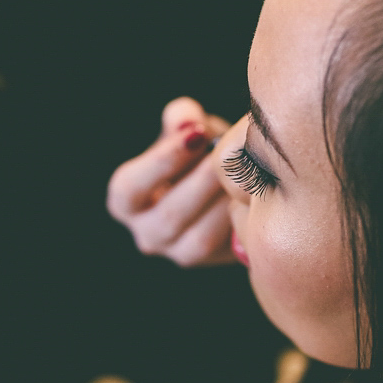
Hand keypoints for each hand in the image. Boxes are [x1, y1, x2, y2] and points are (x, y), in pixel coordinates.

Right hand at [107, 97, 234, 267]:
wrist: (226, 187)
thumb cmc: (199, 154)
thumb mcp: (187, 130)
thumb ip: (182, 119)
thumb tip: (187, 122)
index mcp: (127, 200)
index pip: (129, 189)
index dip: (162, 162)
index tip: (196, 134)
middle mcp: (146, 234)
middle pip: (169, 216)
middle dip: (203, 182)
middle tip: (232, 154)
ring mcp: (178, 254)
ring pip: (199, 238)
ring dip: (224, 204)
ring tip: (246, 174)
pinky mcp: (212, 263)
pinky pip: (225, 248)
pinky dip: (240, 222)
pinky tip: (255, 196)